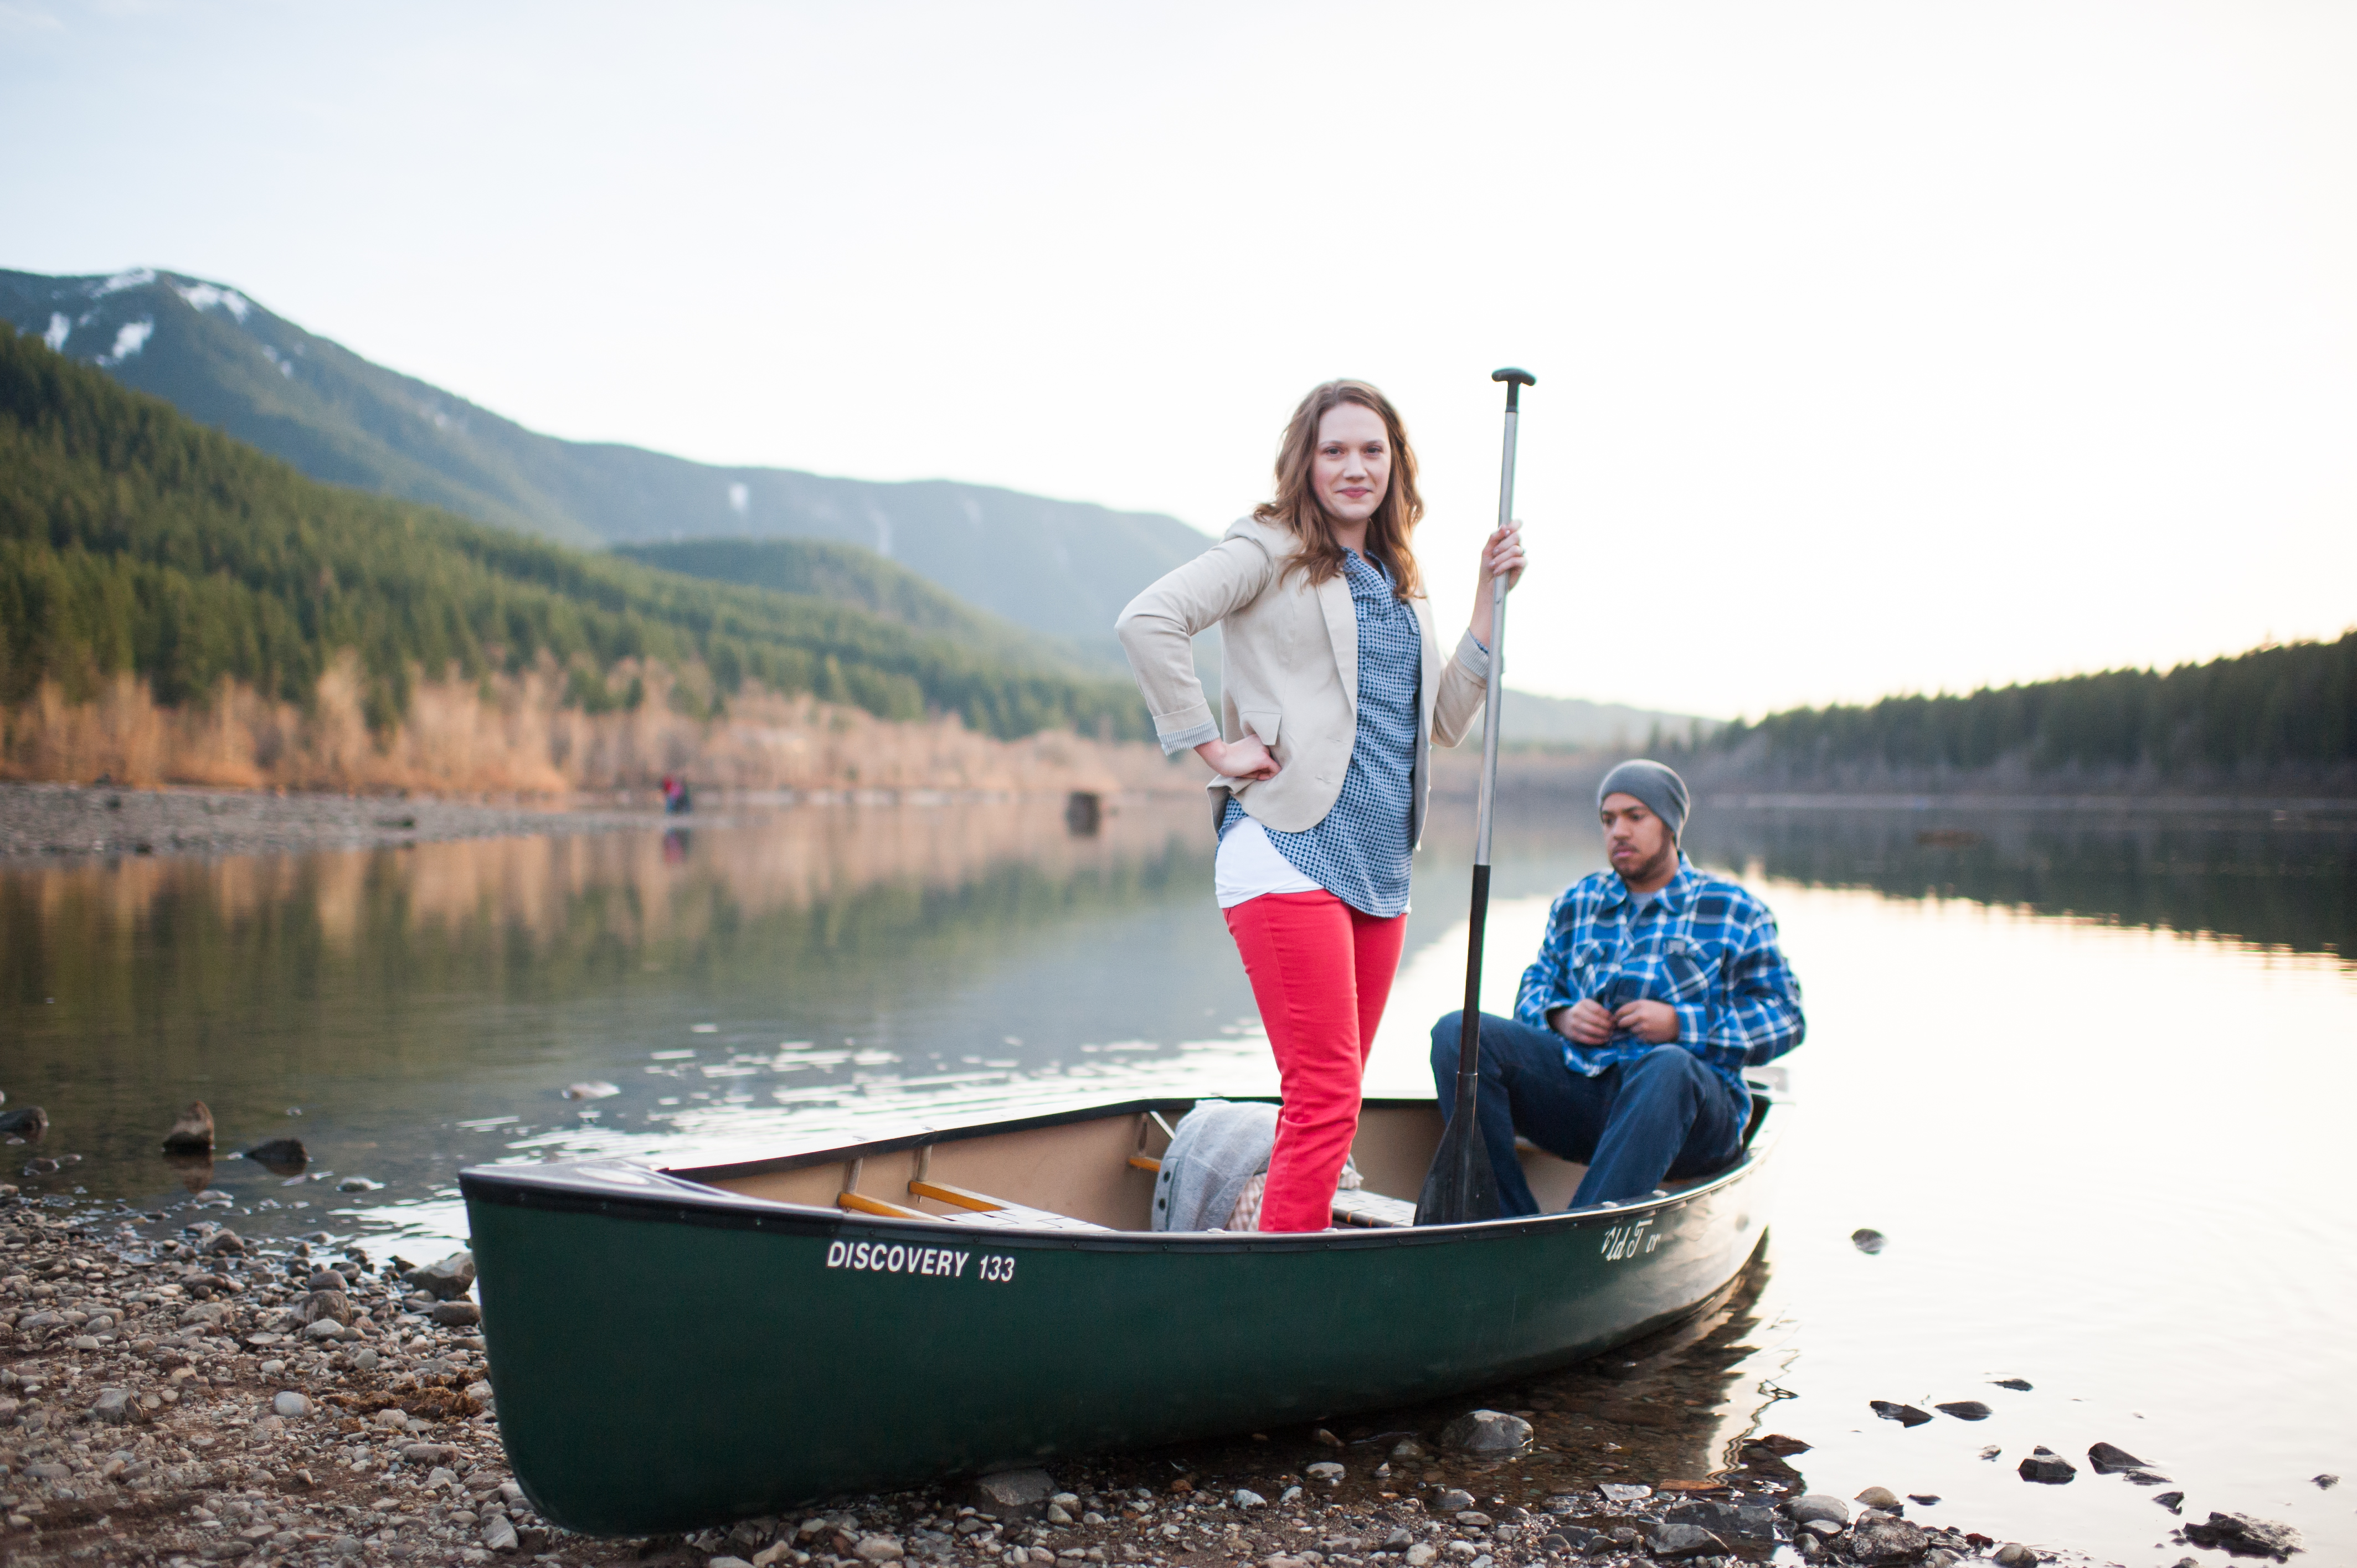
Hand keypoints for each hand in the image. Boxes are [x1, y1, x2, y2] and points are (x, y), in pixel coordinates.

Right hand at [1195, 735, 1279, 781]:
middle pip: (1270, 759)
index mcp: (1258, 739)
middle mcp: (1263, 741)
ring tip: (1250, 772)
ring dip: (1264, 771)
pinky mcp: (1264, 758)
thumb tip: (1268, 771)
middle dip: (1263, 768)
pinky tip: (1259, 777)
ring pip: (1273, 764)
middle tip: (1250, 771)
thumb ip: (1257, 760)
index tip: (1253, 768)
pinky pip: (1276, 770)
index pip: (1267, 753)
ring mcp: (1264, 749)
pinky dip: (1269, 776)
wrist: (1219, 757)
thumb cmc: (1229, 759)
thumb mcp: (1246, 757)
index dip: (1262, 764)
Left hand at [1470, 520, 1526, 637]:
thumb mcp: (1486, 552)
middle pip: (1516, 536)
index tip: (1507, 529)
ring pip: (1516, 548)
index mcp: (1506, 540)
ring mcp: (1519, 556)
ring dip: (1502, 557)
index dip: (1515, 523)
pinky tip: (1498, 571)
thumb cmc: (1486, 570)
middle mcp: (1514, 546)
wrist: (1487, 588)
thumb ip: (1494, 538)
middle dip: (1503, 544)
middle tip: (1494, 553)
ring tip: (1493, 565)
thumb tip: (1503, 526)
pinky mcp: (1522, 566)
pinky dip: (1505, 565)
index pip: (1516, 525)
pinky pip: (1518, 560)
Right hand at [1551, 998, 1614, 1045]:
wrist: (1564, 1019)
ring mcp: (1574, 1024)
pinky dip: (1597, 1040)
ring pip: (1592, 1030)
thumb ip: (1600, 1011)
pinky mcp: (1573, 1034)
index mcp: (1583, 1003)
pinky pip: (1587, 1039)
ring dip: (1603, 1033)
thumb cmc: (1582, 1012)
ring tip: (1609, 1034)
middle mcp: (1577, 1012)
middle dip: (1607, 1025)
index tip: (1614, 1020)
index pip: (1598, 1009)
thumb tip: (1614, 1020)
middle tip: (1613, 1028)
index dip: (1608, 1016)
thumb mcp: (1589, 1006)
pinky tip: (1603, 1040)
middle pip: (1596, 1020)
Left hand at [1613, 1000, 1679, 1042]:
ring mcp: (1643, 1027)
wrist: (1678, 1021)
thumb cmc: (1662, 1011)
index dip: (1617, 1015)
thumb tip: (1620, 1014)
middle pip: (1622, 1022)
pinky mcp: (1647, 1036)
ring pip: (1631, 1030)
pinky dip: (1642, 1035)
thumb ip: (1635, 1007)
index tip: (1617, 1018)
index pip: (1621, 1011)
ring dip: (1634, 1030)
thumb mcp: (1648, 1004)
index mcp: (1640, 1005)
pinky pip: (1639, 1037)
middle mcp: (1640, 1015)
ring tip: (1644, 1026)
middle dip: (1622, 1024)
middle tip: (1623, 1025)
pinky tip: (1649, 1031)